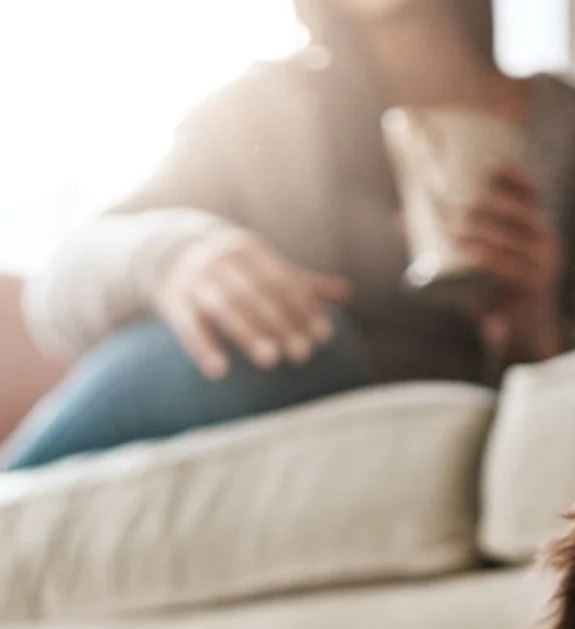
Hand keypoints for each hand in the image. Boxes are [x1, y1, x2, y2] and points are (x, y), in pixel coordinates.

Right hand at [155, 227, 350, 378]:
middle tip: (302, 355)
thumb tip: (346, 291)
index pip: (281, 280)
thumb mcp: (262, 266)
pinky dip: (203, 347)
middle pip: (254, 294)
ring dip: (247, 333)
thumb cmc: (231, 265)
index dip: (302, 308)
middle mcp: (220, 261)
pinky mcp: (171, 300)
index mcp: (248, 251)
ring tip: (271, 360)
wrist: (164, 249)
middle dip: (279, 324)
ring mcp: (194, 279)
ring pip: (223, 307)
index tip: (323, 336)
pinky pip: (188, 325)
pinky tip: (220, 371)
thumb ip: (301, 283)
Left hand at [454, 162, 562, 364]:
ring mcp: (543, 265)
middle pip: (517, 212)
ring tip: (452, 232)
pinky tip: (469, 252)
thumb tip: (400, 219)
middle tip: (451, 206)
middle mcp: (545, 243)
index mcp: (535, 229)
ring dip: (478, 233)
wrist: (520, 337)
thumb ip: (443, 239)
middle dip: (482, 206)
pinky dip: (487, 257)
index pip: (530, 194)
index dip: (512, 176)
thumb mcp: (471, 262)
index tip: (486, 166)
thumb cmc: (494, 293)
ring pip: (508, 239)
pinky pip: (509, 267)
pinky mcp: (535, 288)